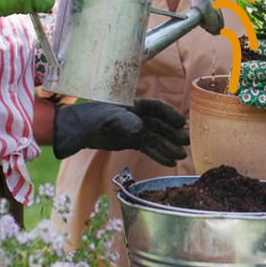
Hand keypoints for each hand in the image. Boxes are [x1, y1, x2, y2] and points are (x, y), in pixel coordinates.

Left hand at [53, 99, 189, 165]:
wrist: (79, 130)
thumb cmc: (92, 117)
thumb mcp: (106, 118)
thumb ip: (123, 122)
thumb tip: (139, 128)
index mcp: (134, 105)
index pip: (156, 108)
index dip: (169, 115)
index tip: (181, 122)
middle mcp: (139, 117)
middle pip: (160, 125)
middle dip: (173, 134)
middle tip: (186, 143)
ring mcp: (136, 130)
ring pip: (156, 139)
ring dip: (168, 147)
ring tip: (181, 157)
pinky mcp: (133, 142)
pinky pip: (148, 148)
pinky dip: (159, 155)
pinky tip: (169, 162)